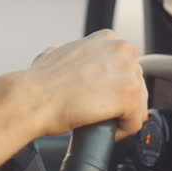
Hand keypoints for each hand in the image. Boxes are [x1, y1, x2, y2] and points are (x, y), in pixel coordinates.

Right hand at [22, 30, 146, 139]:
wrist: (33, 98)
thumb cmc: (39, 80)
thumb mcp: (58, 51)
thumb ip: (74, 53)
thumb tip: (70, 58)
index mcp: (108, 39)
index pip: (126, 68)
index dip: (114, 87)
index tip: (102, 97)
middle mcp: (122, 50)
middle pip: (136, 85)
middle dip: (120, 102)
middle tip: (99, 112)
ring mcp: (129, 72)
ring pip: (138, 104)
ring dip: (122, 117)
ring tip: (100, 123)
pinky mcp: (130, 96)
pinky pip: (135, 122)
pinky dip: (122, 131)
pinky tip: (105, 131)